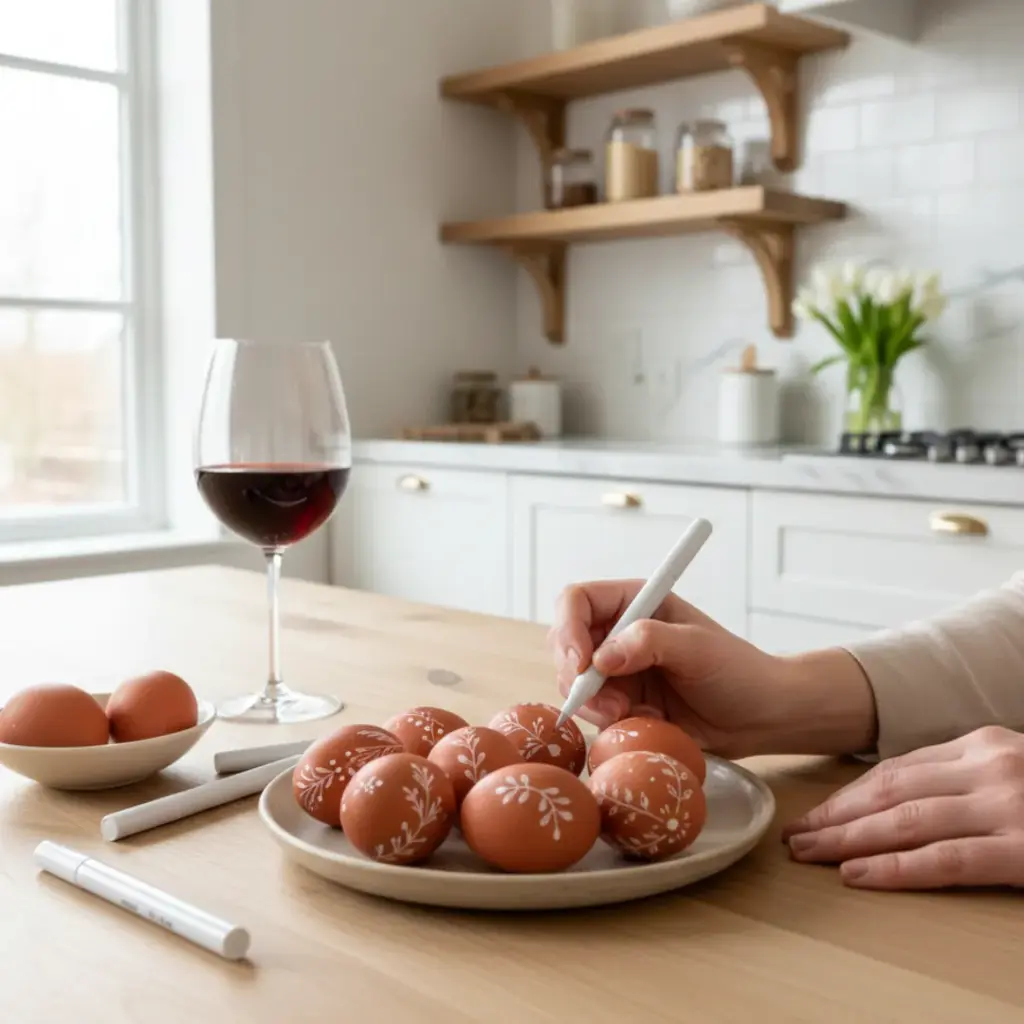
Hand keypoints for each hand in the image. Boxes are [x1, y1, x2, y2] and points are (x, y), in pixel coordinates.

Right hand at [549, 580, 875, 758]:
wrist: (760, 717)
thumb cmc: (738, 672)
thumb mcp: (697, 648)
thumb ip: (649, 642)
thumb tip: (602, 657)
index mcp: (634, 602)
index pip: (576, 601)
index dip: (569, 628)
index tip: (583, 663)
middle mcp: (617, 632)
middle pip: (565, 644)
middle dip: (577, 676)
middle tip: (609, 705)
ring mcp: (617, 670)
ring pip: (574, 684)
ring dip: (594, 705)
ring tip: (632, 715)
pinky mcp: (621, 703)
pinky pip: (593, 713)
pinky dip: (610, 723)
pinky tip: (646, 723)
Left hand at [784, 726, 1023, 889]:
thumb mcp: (1011, 772)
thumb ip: (963, 780)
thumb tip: (898, 802)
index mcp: (979, 745)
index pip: (896, 771)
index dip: (848, 795)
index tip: (815, 814)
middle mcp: (986, 767)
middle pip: (891, 792)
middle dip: (836, 816)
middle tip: (795, 834)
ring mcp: (1005, 806)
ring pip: (907, 821)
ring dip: (849, 839)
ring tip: (810, 853)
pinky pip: (947, 860)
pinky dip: (896, 868)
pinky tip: (857, 874)